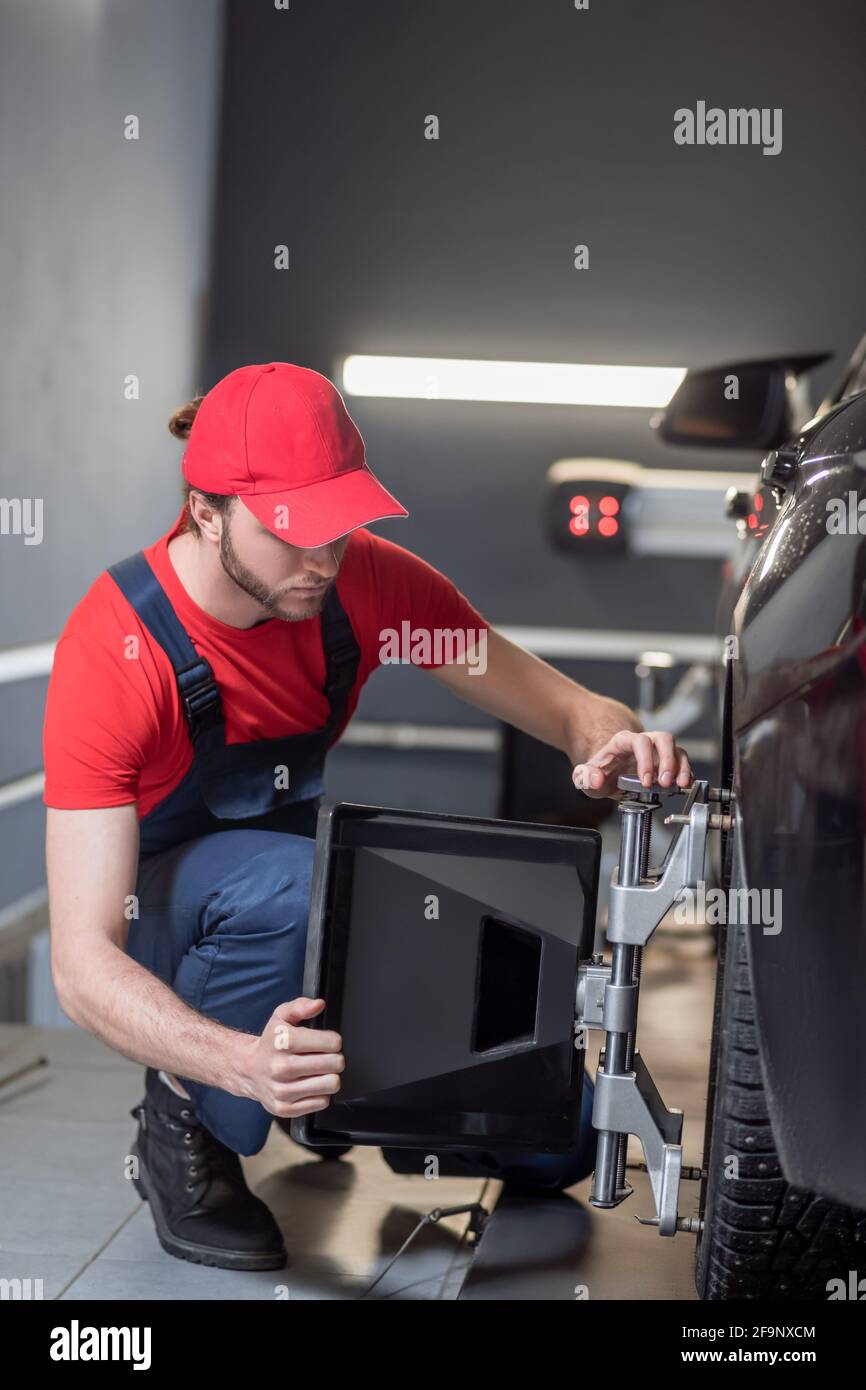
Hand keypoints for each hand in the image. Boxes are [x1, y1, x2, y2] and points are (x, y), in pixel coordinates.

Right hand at [239, 997, 344, 1117]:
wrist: (248, 1069)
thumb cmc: (270, 1042)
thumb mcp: (282, 1017)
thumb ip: (301, 1006)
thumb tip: (319, 1004)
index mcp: (283, 1041)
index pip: (332, 1042)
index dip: (334, 1041)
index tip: (326, 1042)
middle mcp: (281, 1067)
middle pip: (335, 1064)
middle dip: (335, 1059)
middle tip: (325, 1057)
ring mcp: (282, 1091)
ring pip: (331, 1084)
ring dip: (330, 1077)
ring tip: (319, 1072)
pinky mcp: (285, 1109)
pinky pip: (322, 1102)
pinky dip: (320, 1094)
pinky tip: (309, 1085)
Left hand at [572, 729, 693, 800]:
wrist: (608, 772)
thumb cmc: (600, 771)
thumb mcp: (585, 776)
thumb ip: (585, 777)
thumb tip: (595, 779)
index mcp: (623, 741)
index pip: (639, 741)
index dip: (645, 760)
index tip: (645, 781)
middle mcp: (643, 742)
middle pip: (663, 739)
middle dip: (668, 761)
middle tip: (665, 782)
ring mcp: (656, 752)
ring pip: (676, 749)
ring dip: (681, 767)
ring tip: (680, 784)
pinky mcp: (666, 762)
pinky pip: (682, 761)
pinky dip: (686, 772)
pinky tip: (684, 784)